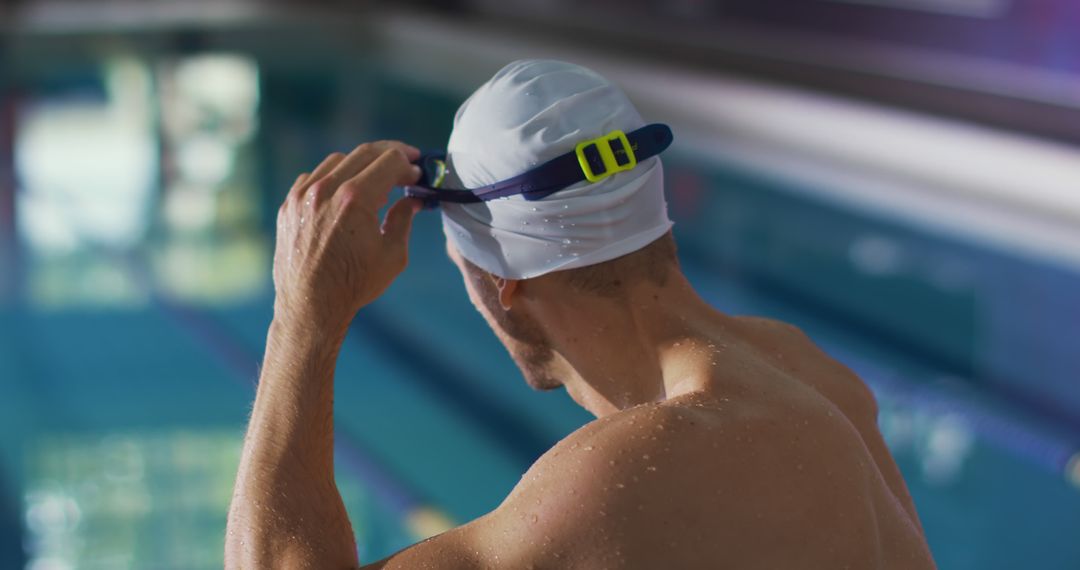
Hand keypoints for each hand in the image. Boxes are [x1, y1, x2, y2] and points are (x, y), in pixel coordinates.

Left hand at [272, 141, 422, 337]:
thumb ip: (404, 220)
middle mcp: (326, 190)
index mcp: (355, 199)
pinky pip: (314, 177)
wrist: (311, 305)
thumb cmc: (354, 284)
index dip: (409, 164)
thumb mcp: (392, 254)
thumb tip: (412, 202)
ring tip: (376, 180)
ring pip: (338, 161)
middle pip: (365, 153)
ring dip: (361, 164)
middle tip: (407, 162)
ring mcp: (303, 195)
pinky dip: (334, 177)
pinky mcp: (289, 205)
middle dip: (391, 154)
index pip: (389, 161)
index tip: (417, 174)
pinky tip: (345, 193)